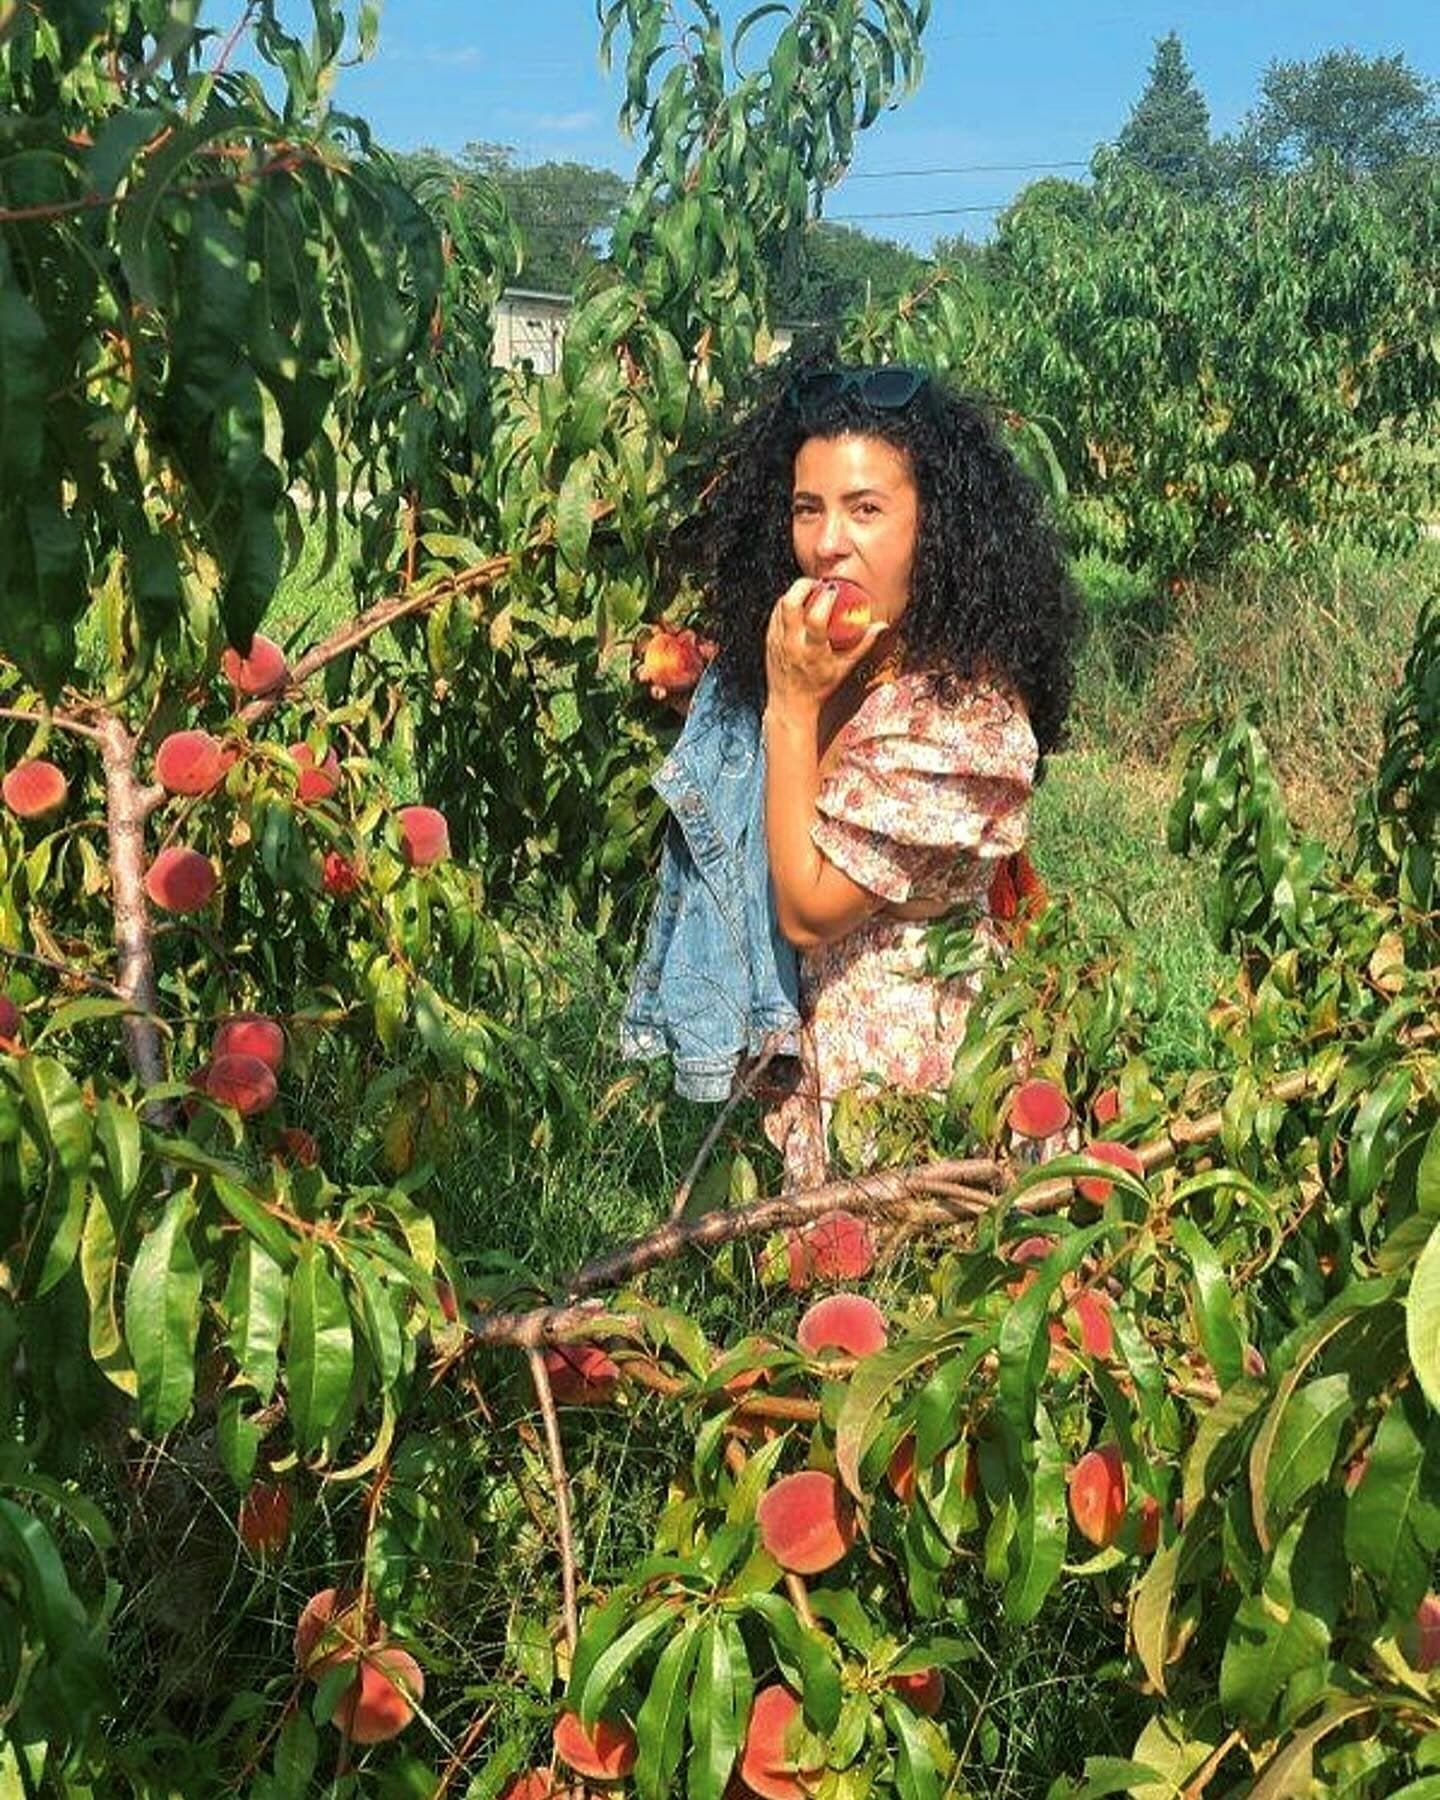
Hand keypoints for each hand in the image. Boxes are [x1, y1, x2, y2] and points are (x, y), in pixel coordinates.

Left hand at [764, 578, 887, 715]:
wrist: (790, 704)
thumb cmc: (820, 687)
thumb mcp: (845, 667)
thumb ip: (863, 645)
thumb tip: (881, 626)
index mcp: (812, 652)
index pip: (816, 618)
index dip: (824, 598)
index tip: (833, 589)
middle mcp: (792, 645)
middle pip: (790, 603)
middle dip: (803, 586)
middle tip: (817, 584)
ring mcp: (778, 642)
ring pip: (781, 605)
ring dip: (795, 592)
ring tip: (809, 591)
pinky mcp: (769, 641)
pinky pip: (775, 613)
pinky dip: (786, 603)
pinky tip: (798, 602)